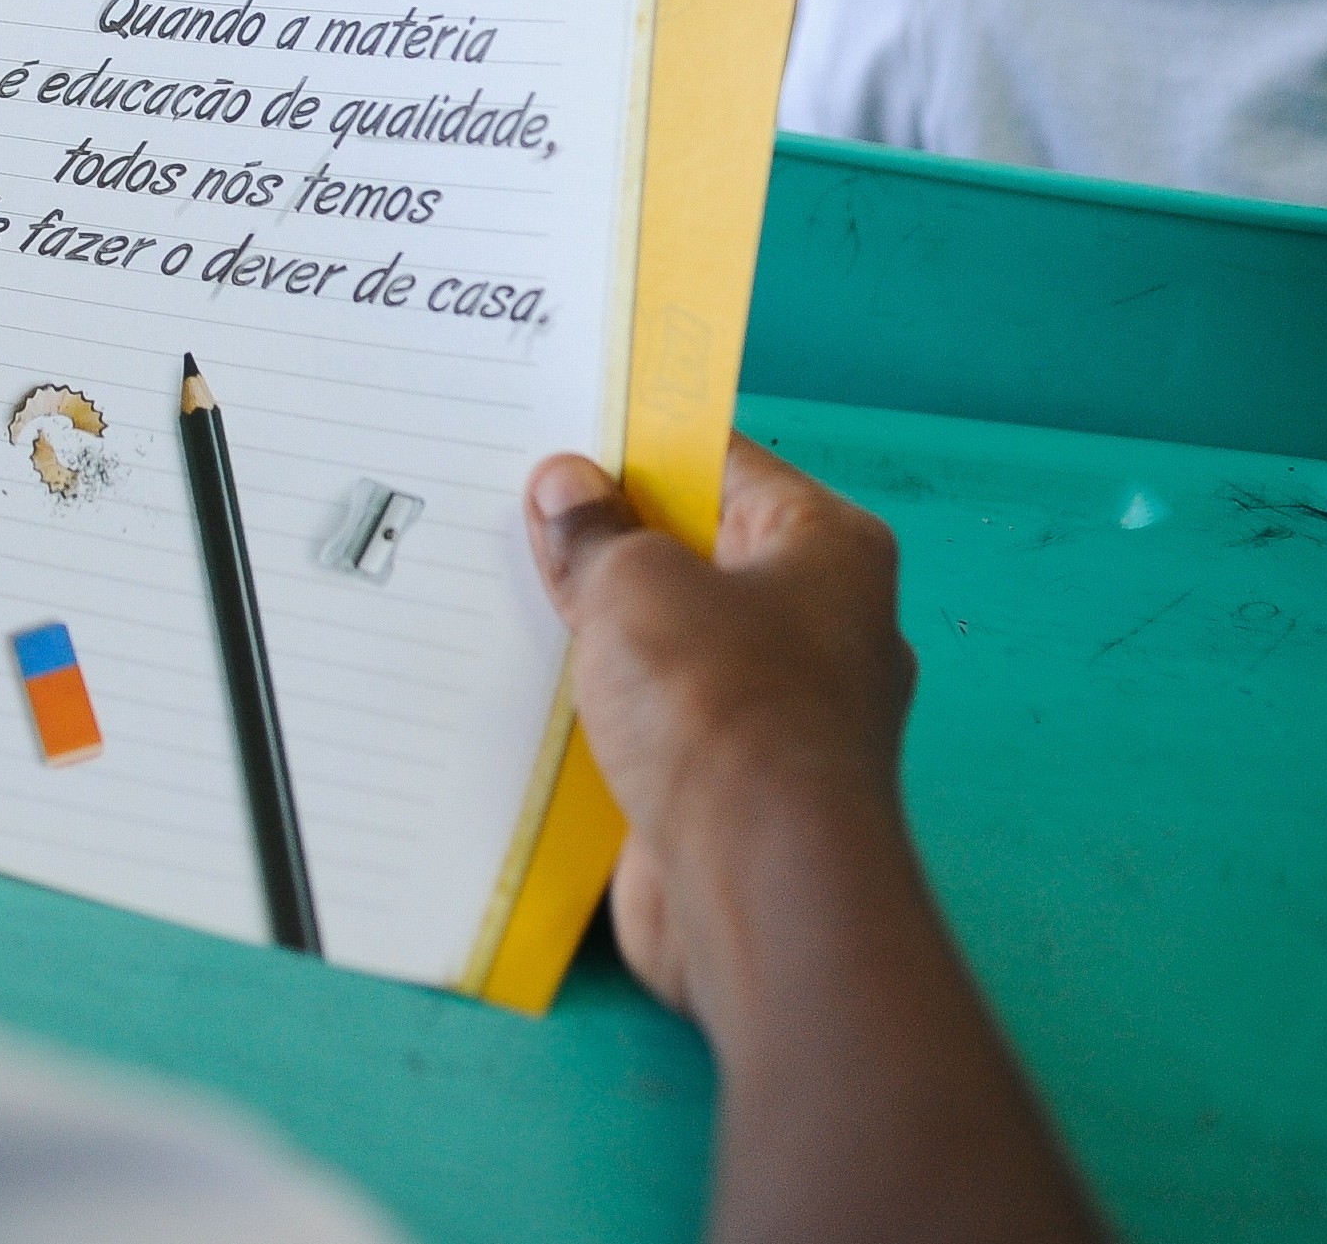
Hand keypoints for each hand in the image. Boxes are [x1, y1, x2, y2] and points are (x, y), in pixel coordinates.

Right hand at [526, 437, 912, 1020]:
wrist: (758, 887)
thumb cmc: (719, 705)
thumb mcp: (635, 584)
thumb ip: (595, 532)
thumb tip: (567, 485)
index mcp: (828, 549)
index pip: (725, 464)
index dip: (638, 448)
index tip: (557, 438)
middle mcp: (823, 625)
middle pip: (696, 558)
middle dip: (609, 547)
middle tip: (511, 517)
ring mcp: (783, 714)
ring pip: (670, 648)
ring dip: (599, 638)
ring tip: (498, 599)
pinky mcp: (738, 790)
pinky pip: (659, 727)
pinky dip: (603, 718)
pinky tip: (525, 699)